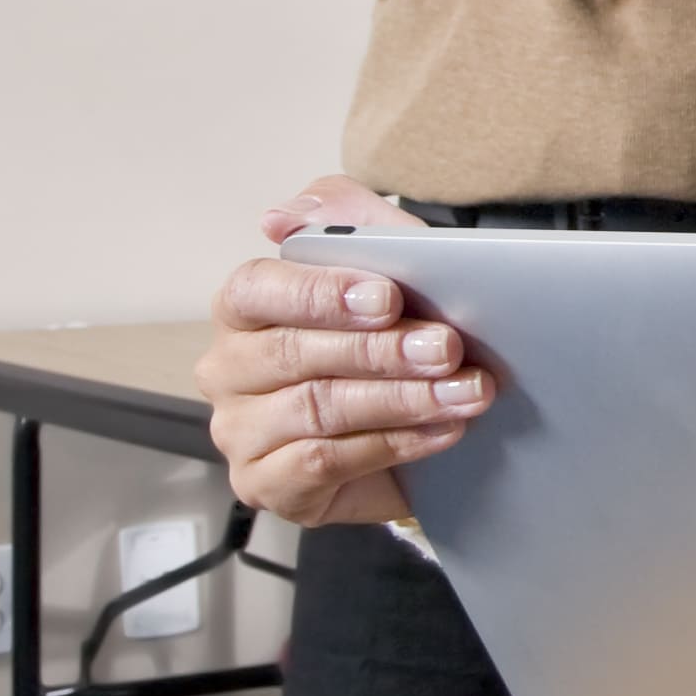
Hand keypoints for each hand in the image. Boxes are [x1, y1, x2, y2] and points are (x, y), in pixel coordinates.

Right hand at [197, 179, 488, 525]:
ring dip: (402, 399)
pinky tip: (442, 431)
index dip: (319, 293)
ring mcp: (240, 430)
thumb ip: (347, 221)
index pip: (255, 290)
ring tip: (465, 391)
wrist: (407, 440)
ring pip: (316, 409)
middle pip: (292, 353)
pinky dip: (393, 443)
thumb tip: (283, 213)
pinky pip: (324, 462)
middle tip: (446, 347)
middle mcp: (229, 369)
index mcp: (245, 310)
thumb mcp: (388, 267)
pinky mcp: (264, 483)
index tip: (387, 297)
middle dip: (380, 350)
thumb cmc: (387, 344)